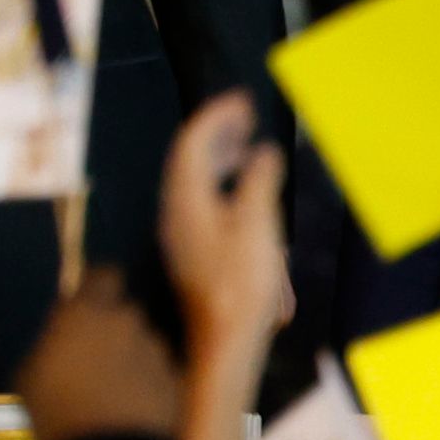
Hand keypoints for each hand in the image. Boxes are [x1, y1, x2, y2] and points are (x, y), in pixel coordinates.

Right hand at [18, 271, 177, 439]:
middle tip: (94, 358)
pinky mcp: (178, 379)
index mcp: (88, 314)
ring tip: (113, 391)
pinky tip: (133, 408)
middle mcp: (129, 323)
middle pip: (125, 312)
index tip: (89, 301)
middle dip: (113, 328)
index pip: (104, 275)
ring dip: (133, 358)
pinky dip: (150, 383)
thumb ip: (53, 343)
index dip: (98, 286)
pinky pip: (160, 372)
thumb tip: (63, 336)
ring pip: (145, 344)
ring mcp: (158, 351)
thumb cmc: (57, 411)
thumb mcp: (32, 373)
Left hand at [158, 90, 288, 359]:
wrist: (225, 338)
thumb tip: (263, 153)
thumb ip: (259, 182)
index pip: (192, 144)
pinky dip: (221, 181)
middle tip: (245, 115)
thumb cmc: (242, 281)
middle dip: (216, 132)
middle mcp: (176, 211)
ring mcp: (183, 232)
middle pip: (189, 160)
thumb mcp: (258, 226)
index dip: (215, 117)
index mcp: (187, 200)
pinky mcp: (194, 249)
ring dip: (219, 156)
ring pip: (194, 181)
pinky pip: (201, 199)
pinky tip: (243, 188)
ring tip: (246, 144)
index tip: (242, 101)